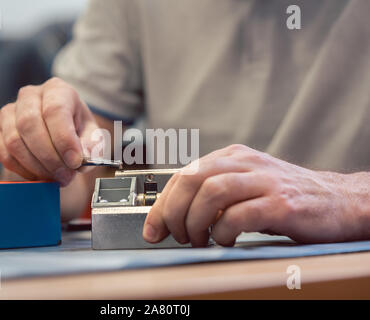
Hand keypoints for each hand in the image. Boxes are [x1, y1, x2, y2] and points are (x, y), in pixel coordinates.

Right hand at [0, 77, 98, 186]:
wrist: (58, 137)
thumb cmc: (78, 134)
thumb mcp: (93, 137)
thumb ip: (92, 147)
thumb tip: (83, 158)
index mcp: (57, 90)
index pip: (55, 110)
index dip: (64, 139)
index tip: (75, 162)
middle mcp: (30, 95)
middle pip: (30, 124)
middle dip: (49, 157)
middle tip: (65, 176)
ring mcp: (9, 110)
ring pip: (14, 141)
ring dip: (36, 166)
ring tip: (55, 178)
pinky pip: (3, 152)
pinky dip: (21, 169)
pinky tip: (38, 176)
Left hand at [143, 144, 367, 246]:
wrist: (337, 200)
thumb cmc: (284, 197)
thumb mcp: (244, 186)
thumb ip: (213, 194)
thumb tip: (173, 216)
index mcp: (232, 156)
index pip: (184, 174)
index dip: (162, 204)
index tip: (153, 228)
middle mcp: (245, 163)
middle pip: (192, 178)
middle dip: (173, 212)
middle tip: (176, 236)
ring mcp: (264, 181)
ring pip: (212, 192)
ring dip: (196, 222)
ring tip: (199, 240)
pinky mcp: (281, 203)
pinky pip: (240, 215)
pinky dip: (224, 231)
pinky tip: (226, 241)